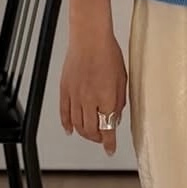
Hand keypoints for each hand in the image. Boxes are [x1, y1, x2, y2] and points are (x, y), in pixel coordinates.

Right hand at [60, 28, 127, 155]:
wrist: (89, 38)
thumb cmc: (108, 54)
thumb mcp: (122, 80)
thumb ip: (119, 101)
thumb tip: (115, 116)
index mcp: (106, 98)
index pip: (107, 128)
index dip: (109, 143)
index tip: (110, 149)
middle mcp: (89, 100)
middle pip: (90, 130)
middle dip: (97, 138)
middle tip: (102, 139)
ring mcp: (74, 96)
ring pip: (76, 124)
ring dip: (84, 133)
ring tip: (90, 134)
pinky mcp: (64, 90)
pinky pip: (64, 112)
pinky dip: (66, 124)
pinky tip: (70, 129)